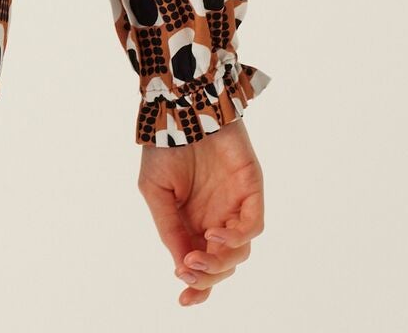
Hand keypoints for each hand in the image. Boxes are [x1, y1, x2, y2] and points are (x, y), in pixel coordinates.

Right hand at [137, 117, 263, 306]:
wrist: (180, 108)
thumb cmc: (164, 147)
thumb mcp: (155, 192)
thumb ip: (169, 229)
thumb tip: (182, 268)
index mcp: (191, 222)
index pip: (200, 265)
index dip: (197, 287)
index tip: (184, 300)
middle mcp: (216, 219)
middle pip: (222, 264)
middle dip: (207, 276)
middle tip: (189, 269)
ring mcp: (235, 207)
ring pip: (239, 252)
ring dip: (220, 261)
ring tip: (198, 255)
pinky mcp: (252, 192)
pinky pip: (253, 227)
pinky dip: (236, 238)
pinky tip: (215, 234)